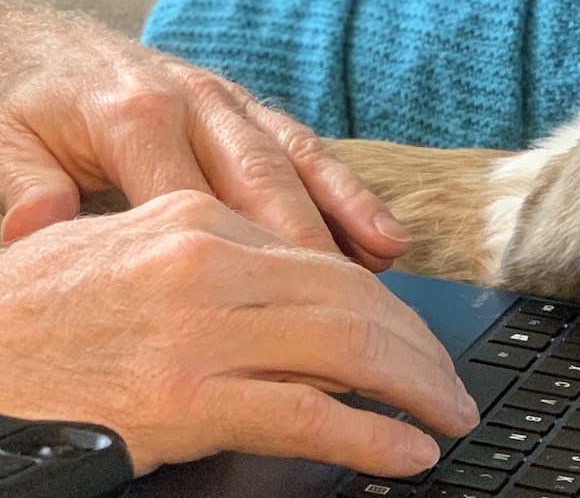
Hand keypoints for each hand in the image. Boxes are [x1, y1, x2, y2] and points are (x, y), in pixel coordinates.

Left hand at [0, 0, 405, 268]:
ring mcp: (225, 100)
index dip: (230, 261)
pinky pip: (303, 144)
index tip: (262, 316)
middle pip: (260, 180)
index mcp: (135, 117)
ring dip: (343, 208)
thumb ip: (23, 187)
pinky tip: (376, 226)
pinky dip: (343, 186)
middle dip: (305, 241)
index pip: (192, 201)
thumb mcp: (3, 142)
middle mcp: (194, 102)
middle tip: (344, 302)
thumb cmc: (24, 101)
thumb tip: (36, 237)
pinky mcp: (243, 104)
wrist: (38, 41)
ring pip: (295, 159)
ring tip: (385, 256)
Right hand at [0, 192, 478, 476]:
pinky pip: (306, 415)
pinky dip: (370, 435)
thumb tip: (288, 290)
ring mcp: (200, 331)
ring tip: (448, 414)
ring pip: (347, 349)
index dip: (384, 304)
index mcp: (197, 219)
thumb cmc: (29, 317)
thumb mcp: (119, 252)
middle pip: (351, 300)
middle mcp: (208, 262)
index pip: (322, 259)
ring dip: (414, 388)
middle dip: (415, 347)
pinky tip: (406, 450)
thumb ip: (207, 260)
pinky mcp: (185, 401)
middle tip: (448, 382)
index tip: (412, 336)